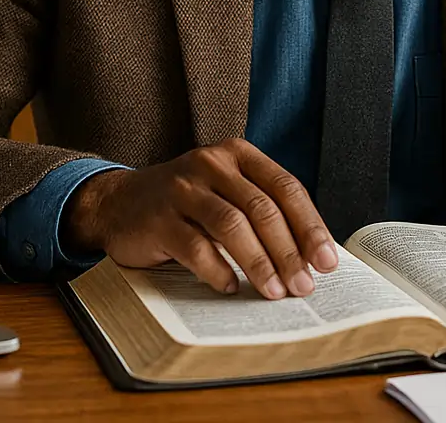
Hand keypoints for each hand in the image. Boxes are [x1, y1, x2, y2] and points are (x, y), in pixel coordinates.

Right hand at [60, 138, 339, 299]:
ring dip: (259, 263)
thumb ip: (261, 210)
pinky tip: (230, 287)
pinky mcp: (157, 218)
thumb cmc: (186, 204)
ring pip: (231, 225)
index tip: (327, 262)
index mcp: (236, 154)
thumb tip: (309, 258)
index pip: (285, 187)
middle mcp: (210, 164)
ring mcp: (181, 189)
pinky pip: (195, 247)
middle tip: (304, 286)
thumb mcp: (225, 192)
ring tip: (275, 292)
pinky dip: (218, 271)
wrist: (118, 204)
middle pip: (261, 208)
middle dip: (289, 252)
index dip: (309, 226)